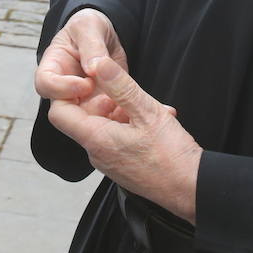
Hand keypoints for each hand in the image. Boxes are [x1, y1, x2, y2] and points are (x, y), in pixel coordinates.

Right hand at [35, 8, 128, 108]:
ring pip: (84, 117)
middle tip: (106, 100)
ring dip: (102, 115)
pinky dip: (115, 115)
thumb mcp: (89, 26)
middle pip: (61, 108)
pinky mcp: (97, 104)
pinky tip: (128, 109)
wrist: (106, 34)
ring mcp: (80, 97)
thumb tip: (92, 69)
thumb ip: (91, 46)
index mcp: (53, 65)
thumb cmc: (89, 26)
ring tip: (120, 104)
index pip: (45, 84)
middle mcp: (63, 85)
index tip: (86, 84)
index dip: (61, 88)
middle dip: (84, 109)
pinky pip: (104, 116)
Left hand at [48, 57, 201, 223]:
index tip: (89, 79)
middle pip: (82, 118)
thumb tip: (98, 63)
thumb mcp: (147, 110)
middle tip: (127, 92)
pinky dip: (130, 126)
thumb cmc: (171, 155)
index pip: (59, 112)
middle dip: (102, 100)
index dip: (67, 91)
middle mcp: (96, 154)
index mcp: (95, 139)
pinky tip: (155, 122)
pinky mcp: (122, 166)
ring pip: (103, 127)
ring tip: (148, 108)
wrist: (193, 190)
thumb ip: (120, 85)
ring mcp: (109, 162)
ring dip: (121, 112)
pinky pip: (116, 139)